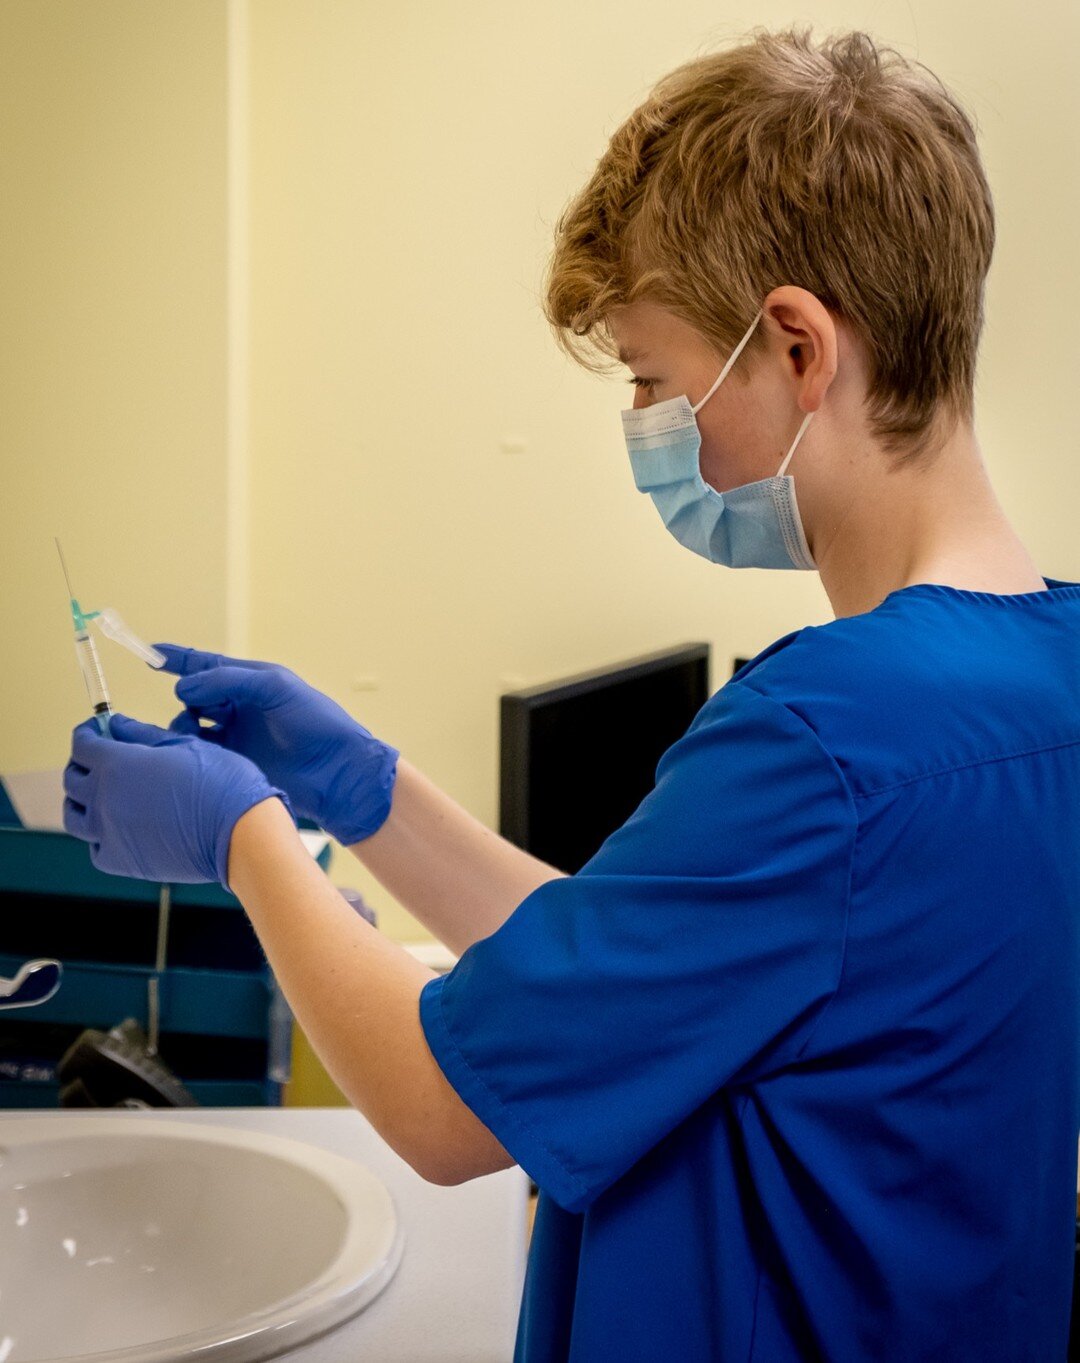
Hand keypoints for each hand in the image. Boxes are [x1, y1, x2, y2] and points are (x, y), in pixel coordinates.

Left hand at [63, 715, 285, 886]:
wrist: (241, 833)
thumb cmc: (222, 784)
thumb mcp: (184, 745)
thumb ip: (143, 735)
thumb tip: (116, 725)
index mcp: (118, 764)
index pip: (82, 743)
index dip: (90, 732)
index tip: (100, 729)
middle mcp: (105, 798)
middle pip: (72, 778)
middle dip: (83, 764)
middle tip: (104, 760)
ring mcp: (109, 833)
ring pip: (74, 816)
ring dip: (82, 802)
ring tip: (105, 796)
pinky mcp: (122, 861)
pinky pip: (95, 847)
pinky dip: (99, 836)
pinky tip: (120, 827)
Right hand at [155, 644, 398, 845]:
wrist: (337, 772)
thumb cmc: (316, 722)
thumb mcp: (275, 688)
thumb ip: (228, 681)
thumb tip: (183, 687)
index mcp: (252, 683)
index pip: (208, 666)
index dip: (179, 659)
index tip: (151, 653)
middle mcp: (241, 708)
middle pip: (195, 696)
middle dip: (188, 697)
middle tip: (197, 709)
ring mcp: (236, 737)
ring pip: (192, 725)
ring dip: (186, 724)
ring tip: (195, 733)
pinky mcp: (234, 765)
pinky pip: (200, 753)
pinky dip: (191, 749)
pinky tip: (194, 753)